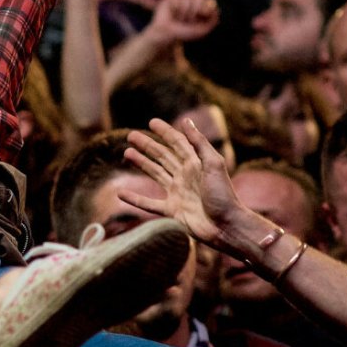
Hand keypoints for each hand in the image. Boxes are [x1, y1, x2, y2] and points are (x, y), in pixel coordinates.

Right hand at [122, 117, 240, 250]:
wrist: (226, 225)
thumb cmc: (223, 194)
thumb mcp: (213, 164)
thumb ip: (199, 142)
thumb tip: (186, 120)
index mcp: (195, 164)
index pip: (177, 143)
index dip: (165, 132)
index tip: (152, 122)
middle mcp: (185, 176)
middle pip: (162, 156)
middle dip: (147, 145)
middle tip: (131, 136)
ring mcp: (177, 193)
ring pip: (155, 174)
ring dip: (141, 163)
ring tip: (127, 153)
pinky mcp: (172, 211)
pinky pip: (148, 204)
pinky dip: (135, 199)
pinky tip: (121, 193)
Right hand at [144, 0, 218, 45]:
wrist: (166, 34)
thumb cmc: (184, 33)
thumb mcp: (201, 30)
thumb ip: (212, 22)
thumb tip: (217, 10)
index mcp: (198, 8)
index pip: (206, 1)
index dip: (206, 6)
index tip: (205, 13)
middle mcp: (190, 2)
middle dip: (196, 10)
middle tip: (190, 19)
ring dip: (185, 12)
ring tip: (180, 20)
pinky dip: (177, 8)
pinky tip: (172, 15)